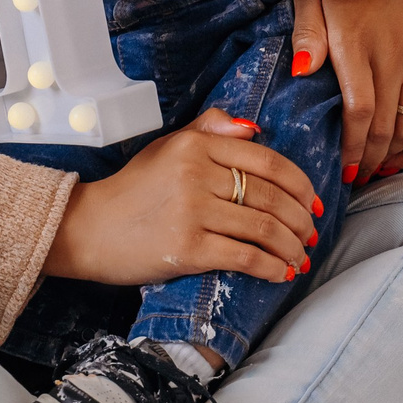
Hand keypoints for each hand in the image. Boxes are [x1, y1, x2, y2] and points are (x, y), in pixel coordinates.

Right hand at [42, 110, 322, 286]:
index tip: (314, 202)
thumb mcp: (166, 147)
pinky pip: (245, 257)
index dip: (300, 185)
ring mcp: (192, 211)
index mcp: (196, 145)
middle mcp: (196, 173)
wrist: (88, 229)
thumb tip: (254, 129)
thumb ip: (208, 129)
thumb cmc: (132, 189)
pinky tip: (281, 273)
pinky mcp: (188, 248)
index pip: (267, 162)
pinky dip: (272, 267)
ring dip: (292, 247)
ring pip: (264, 228)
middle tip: (311, 233)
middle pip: (271, 197)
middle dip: (301, 220)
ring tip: (300, 257)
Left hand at [291, 0, 402, 183]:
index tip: (341, 169)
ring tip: (371, 172)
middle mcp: (393, 57)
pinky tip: (401, 158)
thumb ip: (307, 31)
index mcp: (358, 43)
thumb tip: (301, 70)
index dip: (353, 146)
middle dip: (368, 160)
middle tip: (350, 180)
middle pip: (385, 126)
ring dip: (392, 156)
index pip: (360, 109)